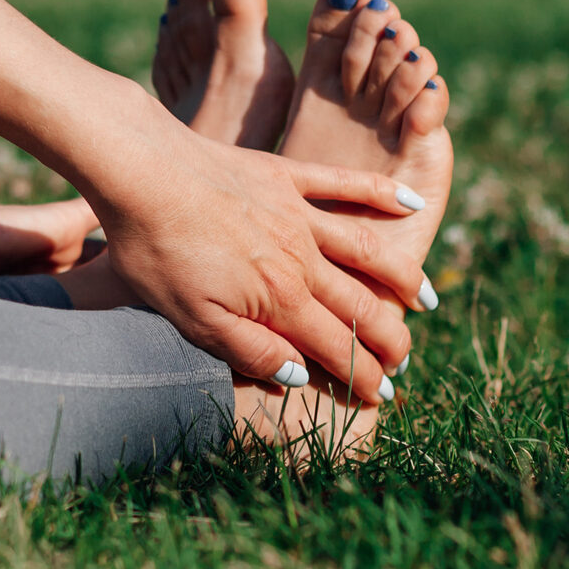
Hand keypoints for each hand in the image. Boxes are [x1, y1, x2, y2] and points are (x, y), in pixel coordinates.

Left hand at [89, 126, 428, 403]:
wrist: (140, 171)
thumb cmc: (156, 251)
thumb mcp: (192, 320)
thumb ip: (251, 351)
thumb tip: (302, 376)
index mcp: (279, 300)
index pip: (335, 348)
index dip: (361, 376)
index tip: (381, 396)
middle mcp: (302, 258)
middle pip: (359, 306)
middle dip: (388, 339)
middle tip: (405, 363)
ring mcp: (297, 212)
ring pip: (367, 249)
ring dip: (401, 277)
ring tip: (427, 300)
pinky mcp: (284, 175)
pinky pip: (344, 183)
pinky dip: (382, 193)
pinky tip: (411, 204)